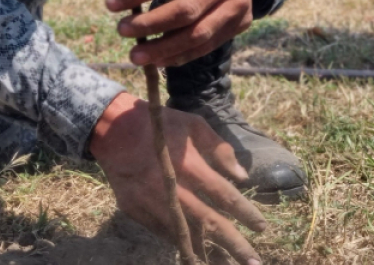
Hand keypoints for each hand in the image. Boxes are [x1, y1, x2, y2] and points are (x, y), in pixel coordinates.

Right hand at [90, 93, 266, 263]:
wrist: (110, 126)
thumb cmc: (157, 123)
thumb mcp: (192, 124)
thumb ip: (219, 149)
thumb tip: (242, 177)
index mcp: (186, 163)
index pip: (223, 195)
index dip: (245, 213)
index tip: (262, 227)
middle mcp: (168, 187)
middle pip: (207, 222)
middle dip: (233, 244)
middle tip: (254, 262)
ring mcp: (148, 201)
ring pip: (183, 234)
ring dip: (208, 252)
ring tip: (227, 264)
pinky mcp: (133, 209)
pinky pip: (161, 231)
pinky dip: (180, 241)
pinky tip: (196, 252)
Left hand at [106, 0, 265, 67]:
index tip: (110, 4)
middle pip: (184, 10)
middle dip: (149, 24)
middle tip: (122, 30)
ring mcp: (237, 4)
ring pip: (198, 35)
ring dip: (163, 49)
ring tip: (135, 55)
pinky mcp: (241, 23)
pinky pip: (207, 46)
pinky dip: (180, 56)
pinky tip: (158, 60)